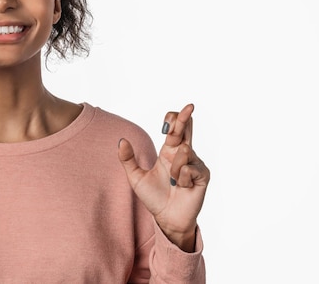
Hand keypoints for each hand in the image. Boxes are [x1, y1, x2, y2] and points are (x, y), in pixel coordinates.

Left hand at [118, 104, 209, 251]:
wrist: (166, 219)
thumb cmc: (154, 198)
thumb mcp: (135, 177)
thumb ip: (127, 159)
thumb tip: (121, 140)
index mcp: (169, 151)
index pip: (174, 129)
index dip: (175, 120)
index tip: (172, 114)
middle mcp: (184, 155)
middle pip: (187, 130)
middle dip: (186, 118)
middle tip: (189, 106)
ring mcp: (195, 164)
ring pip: (184, 152)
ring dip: (174, 166)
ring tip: (173, 180)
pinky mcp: (203, 176)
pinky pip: (189, 168)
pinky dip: (182, 177)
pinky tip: (182, 186)